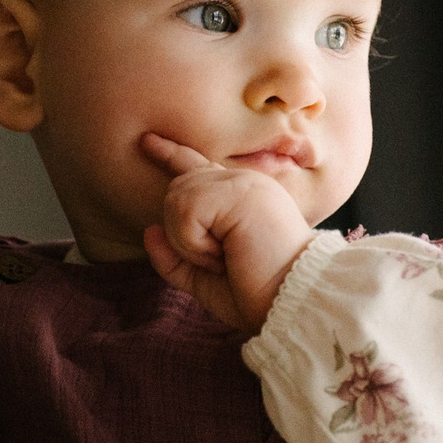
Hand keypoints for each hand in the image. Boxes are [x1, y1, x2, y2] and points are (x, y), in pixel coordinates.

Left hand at [139, 133, 315, 331]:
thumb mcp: (205, 280)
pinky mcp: (237, 192)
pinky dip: (194, 242)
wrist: (294, 301)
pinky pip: (184, 210)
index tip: (148, 141)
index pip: (197, 166)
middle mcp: (242, 183)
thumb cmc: (259, 294)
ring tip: (224, 258)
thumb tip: (149, 230)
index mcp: (240, 197)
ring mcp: (241, 183)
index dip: (170, 153)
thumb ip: (174, 258)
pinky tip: (223, 253)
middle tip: (222, 261)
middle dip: (183, 234)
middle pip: (177, 189)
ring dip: (189, 242)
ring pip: (176, 198)